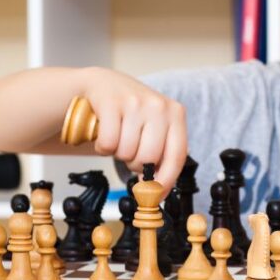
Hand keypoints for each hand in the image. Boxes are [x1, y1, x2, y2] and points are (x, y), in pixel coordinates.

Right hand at [83, 67, 187, 190]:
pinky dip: (102, 147)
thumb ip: (162, 152)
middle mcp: (158, 106)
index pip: (177, 156)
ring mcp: (134, 103)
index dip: (166, 181)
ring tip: (118, 138)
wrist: (102, 84)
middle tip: (130, 153)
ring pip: (126, 153)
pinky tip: (105, 134)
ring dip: (118, 153)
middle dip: (136, 164)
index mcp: (175, 113)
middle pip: (149, 158)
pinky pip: (108, 144)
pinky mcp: (111, 103)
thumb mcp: (155, 126)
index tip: (157, 195)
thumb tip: (158, 190)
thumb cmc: (131, 112)